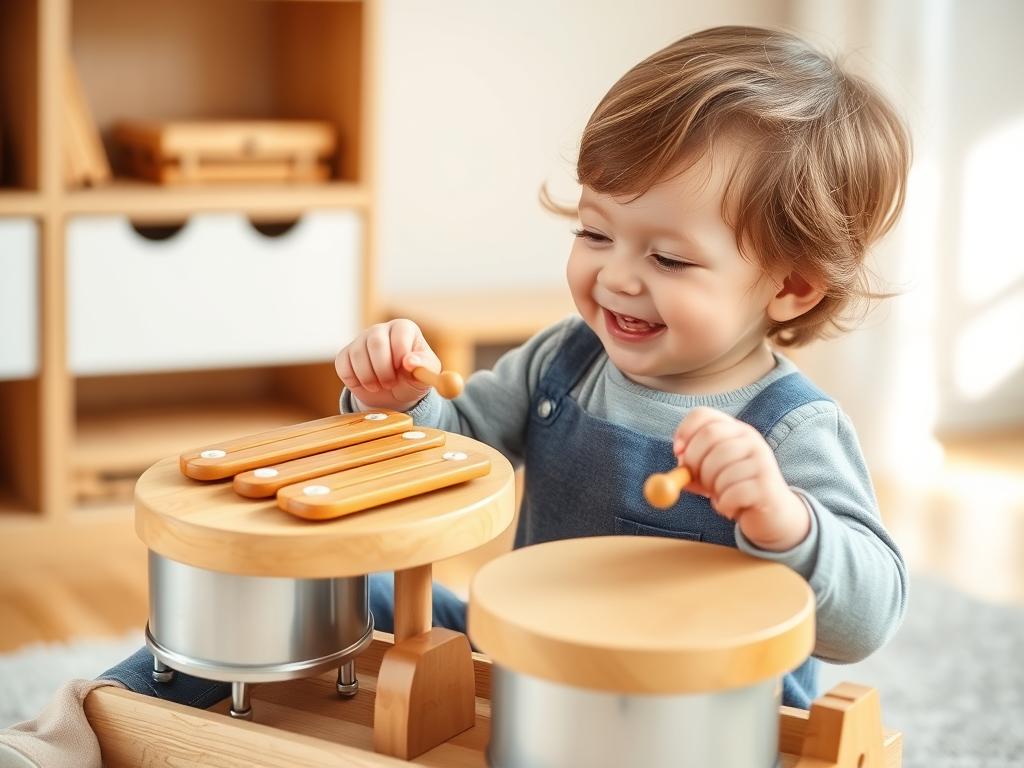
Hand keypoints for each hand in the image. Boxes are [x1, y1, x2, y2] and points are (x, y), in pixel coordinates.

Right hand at [335, 319, 442, 410]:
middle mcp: (380, 329)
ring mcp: (360, 340)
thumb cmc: (412, 378)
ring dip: (369, 377)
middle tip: (390, 384)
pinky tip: (366, 385)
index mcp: (403, 328)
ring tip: (380, 386)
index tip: (404, 371)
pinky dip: (354, 380)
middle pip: (376, 342)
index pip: (400, 333)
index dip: (401, 355)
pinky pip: (343, 365)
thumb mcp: (425, 374)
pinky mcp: (345, 354)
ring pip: (357, 354)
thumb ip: (423, 366)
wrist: (393, 393)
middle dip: (383, 369)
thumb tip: (409, 361)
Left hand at [673, 407, 810, 550]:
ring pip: (718, 468)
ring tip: (722, 495)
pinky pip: (730, 493)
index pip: (704, 414)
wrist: (772, 515)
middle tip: (697, 481)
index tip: (677, 452)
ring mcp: (762, 459)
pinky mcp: (767, 485)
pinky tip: (732, 508)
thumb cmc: (736, 489)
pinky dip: (724, 504)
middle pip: (709, 436)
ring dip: (711, 488)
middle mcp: (751, 439)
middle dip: (694, 462)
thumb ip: (690, 467)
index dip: (685, 430)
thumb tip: (679, 461)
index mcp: (735, 430)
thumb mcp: (710, 475)